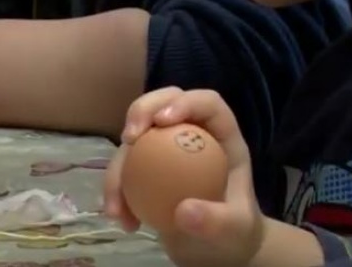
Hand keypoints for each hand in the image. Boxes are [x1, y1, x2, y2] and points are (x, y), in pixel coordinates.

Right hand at [104, 88, 263, 266]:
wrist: (218, 250)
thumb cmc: (236, 232)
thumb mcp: (236, 229)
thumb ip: (217, 220)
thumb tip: (183, 211)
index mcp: (221, 136)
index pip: (206, 104)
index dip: (184, 102)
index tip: (162, 121)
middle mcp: (190, 134)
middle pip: (163, 104)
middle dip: (141, 110)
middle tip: (128, 138)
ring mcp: (164, 149)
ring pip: (135, 136)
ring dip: (118, 164)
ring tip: (116, 204)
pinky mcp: (144, 168)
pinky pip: (123, 168)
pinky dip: (115, 189)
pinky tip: (118, 216)